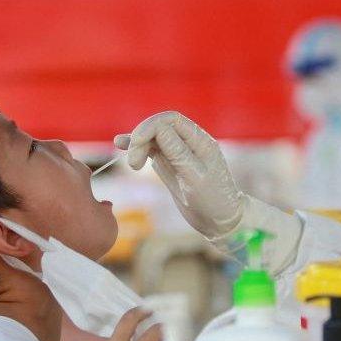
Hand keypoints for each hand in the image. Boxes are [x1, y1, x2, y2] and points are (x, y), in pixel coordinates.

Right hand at [117, 111, 245, 239]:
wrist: (219, 220)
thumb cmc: (212, 200)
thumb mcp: (194, 177)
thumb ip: (177, 152)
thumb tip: (158, 128)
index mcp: (200, 141)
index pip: (170, 120)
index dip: (149, 127)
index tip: (135, 147)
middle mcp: (189, 141)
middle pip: (159, 126)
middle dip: (142, 139)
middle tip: (133, 164)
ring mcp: (178, 151)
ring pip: (153, 137)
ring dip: (137, 144)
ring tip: (131, 163)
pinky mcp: (170, 162)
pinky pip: (152, 149)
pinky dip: (138, 147)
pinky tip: (120, 143)